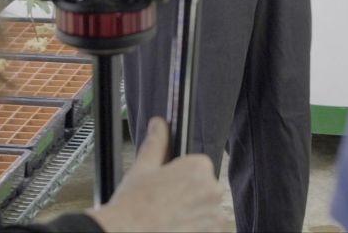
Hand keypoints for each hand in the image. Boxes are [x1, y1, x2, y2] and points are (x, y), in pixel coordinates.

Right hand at [90, 118, 228, 232]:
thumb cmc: (133, 206)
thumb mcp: (143, 168)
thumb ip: (157, 143)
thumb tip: (159, 124)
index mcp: (198, 168)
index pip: (200, 167)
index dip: (182, 178)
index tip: (169, 188)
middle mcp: (211, 190)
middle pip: (205, 190)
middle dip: (190, 196)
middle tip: (167, 204)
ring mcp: (214, 216)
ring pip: (208, 212)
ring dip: (194, 215)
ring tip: (170, 218)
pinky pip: (209, 229)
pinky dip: (197, 229)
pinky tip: (177, 228)